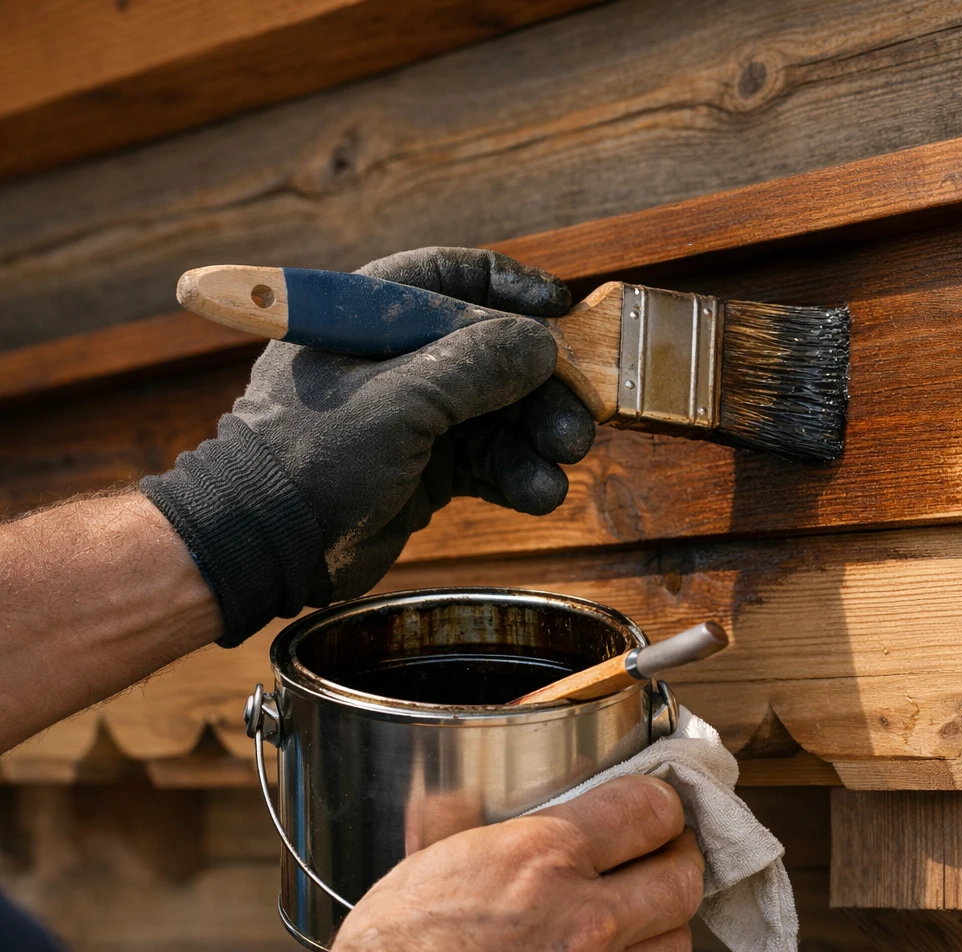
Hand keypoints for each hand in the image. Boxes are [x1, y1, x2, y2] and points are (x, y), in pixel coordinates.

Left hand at [140, 247, 595, 645]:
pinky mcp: (422, 468)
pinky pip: (486, 459)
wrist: (263, 545)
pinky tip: (539, 492)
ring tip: (563, 461)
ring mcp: (409, 415)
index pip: (450, 277)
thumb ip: (478, 365)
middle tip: (580, 415)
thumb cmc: (312, 455)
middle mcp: (393, 358)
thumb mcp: (401, 399)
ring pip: (497, 411)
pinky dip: (516, 474)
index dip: (510, 289)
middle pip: (490, 353)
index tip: (562, 311)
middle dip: (541, 384)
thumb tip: (544, 346)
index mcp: (369, 315)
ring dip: (537, 435)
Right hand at [261, 776, 703, 951]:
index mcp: (547, 855)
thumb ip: (495, 823)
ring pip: (676, 949)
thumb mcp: (439, 853)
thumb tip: (497, 793)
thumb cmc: (391, 950)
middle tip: (659, 860)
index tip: (656, 810)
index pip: (654, 809)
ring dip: (660, 931)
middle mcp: (586, 919)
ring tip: (636, 923)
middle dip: (676, 864)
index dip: (662, 805)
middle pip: (685, 879)